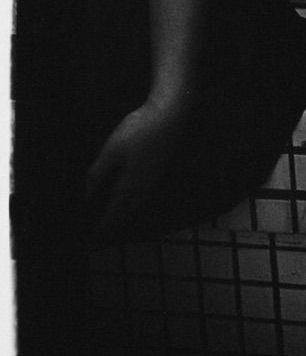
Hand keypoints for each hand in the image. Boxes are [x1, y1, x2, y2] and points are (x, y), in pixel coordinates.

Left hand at [85, 97, 190, 241]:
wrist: (170, 114)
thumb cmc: (139, 130)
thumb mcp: (111, 150)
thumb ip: (97, 174)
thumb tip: (85, 197)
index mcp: (130, 187)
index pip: (112, 217)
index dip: (99, 231)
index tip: (89, 242)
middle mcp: (144, 189)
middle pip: (126, 217)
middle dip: (111, 229)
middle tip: (97, 237)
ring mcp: (154, 181)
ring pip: (136, 208)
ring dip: (123, 218)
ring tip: (111, 222)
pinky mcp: (159, 172)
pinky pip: (143, 198)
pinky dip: (132, 206)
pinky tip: (129, 200)